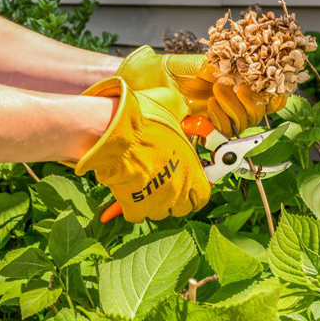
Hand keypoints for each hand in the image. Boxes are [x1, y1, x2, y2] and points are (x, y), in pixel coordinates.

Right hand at [62, 76, 210, 222]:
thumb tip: (182, 111)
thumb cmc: (146, 122)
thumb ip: (181, 112)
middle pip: (181, 208)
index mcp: (192, 173)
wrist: (117, 136)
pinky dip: (131, 207)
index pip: (202, 196)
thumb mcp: (172, 106)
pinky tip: (127, 193)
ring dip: (153, 202)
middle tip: (163, 182)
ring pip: (158, 212)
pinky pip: (136, 214)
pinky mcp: (134, 208)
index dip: (194, 190)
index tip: (186, 183)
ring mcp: (157, 204)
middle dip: (174, 198)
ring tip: (144, 184)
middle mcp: (178, 193)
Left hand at [117, 45, 286, 136]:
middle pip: (260, 110)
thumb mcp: (197, 63)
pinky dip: (221, 120)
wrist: (147, 83)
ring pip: (245, 122)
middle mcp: (231, 99)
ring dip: (234, 108)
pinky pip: (225, 131)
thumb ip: (219, 68)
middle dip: (250, 99)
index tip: (271, 87)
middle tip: (230, 86)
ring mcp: (220, 115)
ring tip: (214, 94)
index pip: (266, 91)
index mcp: (234, 80)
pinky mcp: (206, 128)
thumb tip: (241, 75)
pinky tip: (208, 107)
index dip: (274, 92)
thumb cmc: (170, 69)